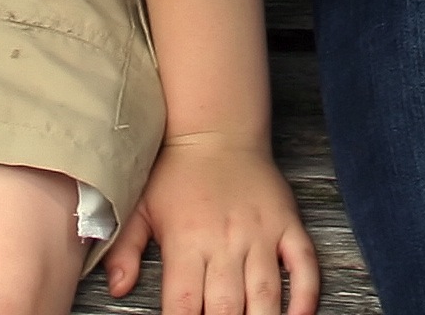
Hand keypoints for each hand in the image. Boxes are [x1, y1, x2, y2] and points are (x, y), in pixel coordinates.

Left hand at [102, 136, 318, 313]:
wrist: (216, 127)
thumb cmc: (177, 171)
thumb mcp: (140, 206)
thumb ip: (125, 249)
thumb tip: (118, 287)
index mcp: (187, 241)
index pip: (183, 306)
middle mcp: (226, 241)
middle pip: (226, 308)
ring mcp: (260, 233)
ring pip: (266, 294)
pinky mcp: (287, 223)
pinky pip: (304, 265)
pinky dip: (306, 296)